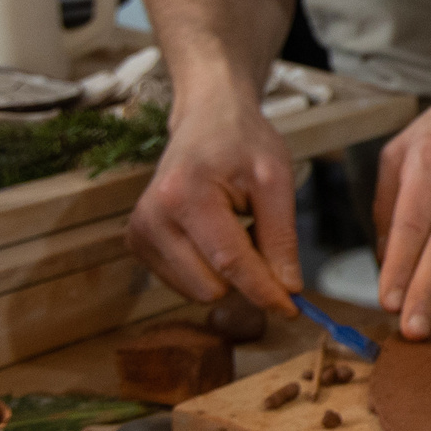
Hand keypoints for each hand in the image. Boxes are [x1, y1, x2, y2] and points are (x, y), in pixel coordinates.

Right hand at [128, 97, 303, 313]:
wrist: (206, 120)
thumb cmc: (243, 143)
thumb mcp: (276, 179)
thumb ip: (281, 237)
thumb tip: (288, 289)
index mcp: (186, 196)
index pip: (230, 262)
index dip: (264, 291)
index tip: (293, 309)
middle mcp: (152, 218)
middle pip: (212, 285)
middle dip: (246, 275)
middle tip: (258, 234)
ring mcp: (140, 233)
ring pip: (198, 290)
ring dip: (226, 271)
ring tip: (232, 226)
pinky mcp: (138, 244)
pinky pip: (184, 283)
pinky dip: (208, 267)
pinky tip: (212, 233)